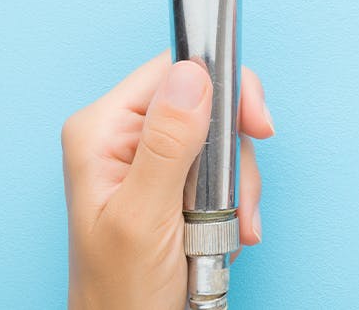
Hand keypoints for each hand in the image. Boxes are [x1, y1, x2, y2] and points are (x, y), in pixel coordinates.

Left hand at [62, 52, 274, 309]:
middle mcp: (123, 137)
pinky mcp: (172, 186)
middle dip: (233, 157)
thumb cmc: (120, 293)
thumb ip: (167, 145)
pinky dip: (237, 205)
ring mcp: (149, 162)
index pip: (174, 71)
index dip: (223, 89)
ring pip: (221, 143)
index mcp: (102, 130)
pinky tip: (225, 235)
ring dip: (237, 190)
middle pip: (206, 105)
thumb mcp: (144, 217)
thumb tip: (192, 74)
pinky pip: (223, 173)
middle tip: (235, 201)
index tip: (256, 125)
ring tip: (224, 232)